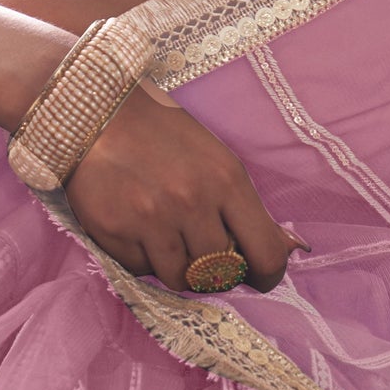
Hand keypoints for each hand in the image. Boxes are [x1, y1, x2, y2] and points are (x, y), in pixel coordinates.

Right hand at [63, 76, 302, 293]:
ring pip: (180, 279)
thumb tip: (293, 249)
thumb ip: (249, 210)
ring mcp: (151, 219)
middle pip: (220, 273)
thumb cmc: (164, 134)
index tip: (259, 278)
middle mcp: (192, 201)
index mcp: (227, 179)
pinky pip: (141, 270)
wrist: (96, 111)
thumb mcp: (217, 161)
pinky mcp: (114, 231)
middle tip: (203, 251)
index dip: (267, 276)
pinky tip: (137, 228)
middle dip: (216, 270)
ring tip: (169, 238)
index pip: (266, 253)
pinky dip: (144, 258)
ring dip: (179, 267)